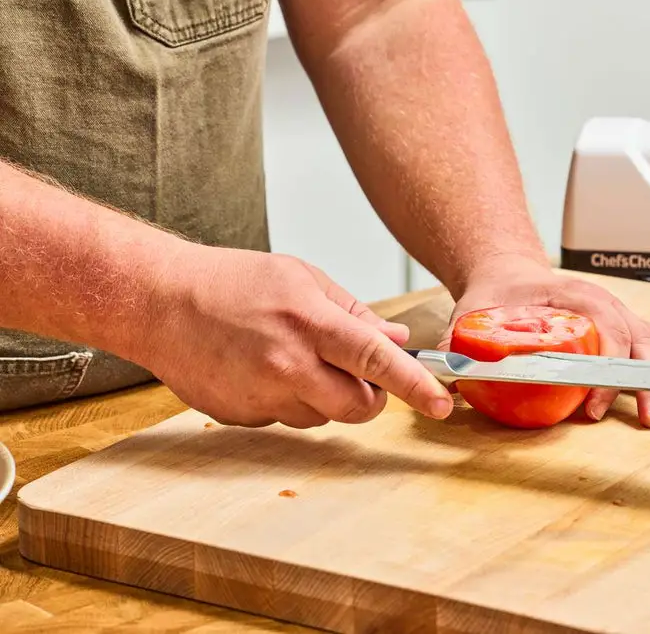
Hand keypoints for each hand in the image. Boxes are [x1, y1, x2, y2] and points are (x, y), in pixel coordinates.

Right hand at [136, 244, 454, 427]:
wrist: (159, 302)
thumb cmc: (232, 282)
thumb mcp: (301, 278)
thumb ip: (354, 313)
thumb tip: (398, 342)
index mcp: (309, 322)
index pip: (376, 361)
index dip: (414, 386)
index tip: (442, 405)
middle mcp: (287, 364)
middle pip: (357, 407)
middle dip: (370, 399)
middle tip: (359, 376)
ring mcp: (261, 395)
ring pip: (321, 417)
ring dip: (324, 397)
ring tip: (291, 358)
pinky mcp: (241, 416)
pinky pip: (285, 419)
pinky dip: (287, 401)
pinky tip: (260, 369)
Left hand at [438, 256, 649, 427]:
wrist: (512, 274)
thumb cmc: (500, 293)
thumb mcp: (476, 310)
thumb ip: (462, 337)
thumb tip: (449, 366)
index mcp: (575, 299)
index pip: (600, 334)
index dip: (601, 371)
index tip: (593, 404)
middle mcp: (608, 307)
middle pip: (638, 344)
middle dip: (648, 382)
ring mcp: (623, 318)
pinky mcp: (630, 330)